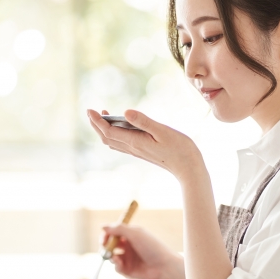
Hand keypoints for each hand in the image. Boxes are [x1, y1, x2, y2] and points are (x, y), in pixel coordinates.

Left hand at [87, 108, 202, 180]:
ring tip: (101, 117)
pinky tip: (120, 128)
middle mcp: (133, 148)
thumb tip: (125, 113)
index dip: (97, 121)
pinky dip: (115, 135)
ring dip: (104, 130)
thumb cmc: (180, 148)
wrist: (189, 168)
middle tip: (91, 112)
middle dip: (96, 125)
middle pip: (107, 138)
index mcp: (135, 142)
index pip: (109, 131)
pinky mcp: (143, 152)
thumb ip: (143, 122)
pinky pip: (122, 144)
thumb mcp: (163, 131)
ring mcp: (138, 151)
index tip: (90, 110)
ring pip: (113, 142)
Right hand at [102, 224, 187, 278]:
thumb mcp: (135, 234)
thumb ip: (118, 229)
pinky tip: (120, 264)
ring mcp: (128, 258)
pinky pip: (116, 266)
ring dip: (110, 255)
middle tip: (104, 247)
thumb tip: (102, 226)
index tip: (103, 238)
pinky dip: (116, 264)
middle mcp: (129, 246)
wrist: (163, 266)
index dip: (107, 234)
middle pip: (110, 244)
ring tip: (114, 257)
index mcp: (131, 235)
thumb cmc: (152, 247)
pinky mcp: (128, 270)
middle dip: (105, 245)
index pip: (114, 232)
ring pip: (111, 255)